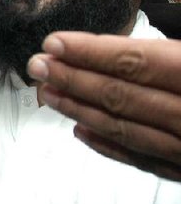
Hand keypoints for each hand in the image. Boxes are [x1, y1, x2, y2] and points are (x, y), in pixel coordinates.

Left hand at [27, 31, 180, 180]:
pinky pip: (140, 160)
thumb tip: (107, 48)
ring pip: (123, 129)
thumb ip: (165, 53)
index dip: (90, 52)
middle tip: (38, 66)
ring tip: (47, 92)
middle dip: (72, 79)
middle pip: (120, 96)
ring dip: (79, 109)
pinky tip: (79, 129)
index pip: (135, 63)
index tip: (54, 44)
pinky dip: (106, 144)